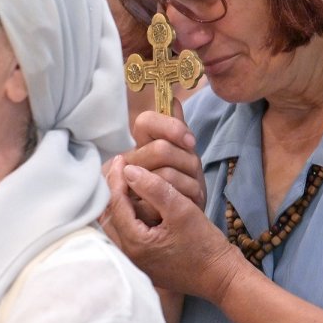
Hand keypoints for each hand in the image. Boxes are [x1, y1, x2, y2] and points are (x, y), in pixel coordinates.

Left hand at [101, 158, 243, 304]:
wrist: (220, 277)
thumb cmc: (205, 245)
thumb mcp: (182, 210)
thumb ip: (155, 188)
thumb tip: (129, 170)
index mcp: (135, 243)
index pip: (116, 204)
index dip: (116, 179)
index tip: (120, 159)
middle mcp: (128, 255)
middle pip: (109, 217)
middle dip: (112, 190)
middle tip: (118, 168)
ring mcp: (134, 262)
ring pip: (115, 226)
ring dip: (117, 203)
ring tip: (124, 182)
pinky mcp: (142, 263)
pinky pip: (125, 235)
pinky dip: (125, 216)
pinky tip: (134, 203)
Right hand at [124, 99, 206, 217]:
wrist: (183, 222)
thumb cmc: (181, 183)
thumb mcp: (182, 153)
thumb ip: (176, 128)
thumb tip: (174, 100)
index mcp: (139, 144)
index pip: (146, 120)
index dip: (172, 128)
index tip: (191, 142)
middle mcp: (128, 162)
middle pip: (161, 149)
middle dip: (187, 161)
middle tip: (194, 172)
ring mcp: (128, 185)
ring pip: (167, 174)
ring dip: (190, 182)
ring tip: (193, 189)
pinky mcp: (136, 210)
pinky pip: (167, 197)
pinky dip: (187, 197)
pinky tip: (190, 201)